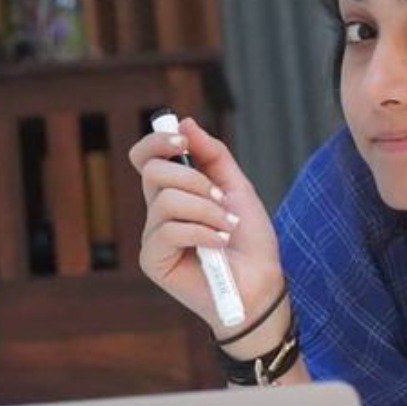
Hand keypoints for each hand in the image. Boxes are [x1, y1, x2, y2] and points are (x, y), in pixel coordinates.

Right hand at [128, 118, 282, 342]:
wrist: (260, 283)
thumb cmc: (250, 241)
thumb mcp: (237, 188)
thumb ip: (213, 155)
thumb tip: (185, 122)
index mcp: (174, 192)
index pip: (146, 157)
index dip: (157, 141)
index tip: (182, 140)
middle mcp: (158, 212)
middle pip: (153, 172)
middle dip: (194, 179)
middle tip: (220, 198)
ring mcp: (153, 236)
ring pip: (165, 200)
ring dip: (205, 210)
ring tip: (227, 227)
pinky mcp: (153, 260)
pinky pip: (170, 230)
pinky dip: (202, 232)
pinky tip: (219, 244)